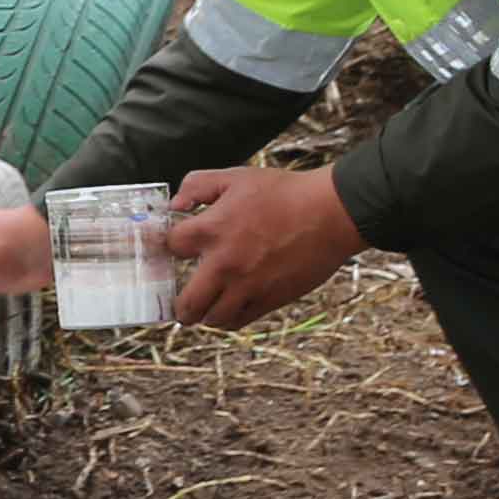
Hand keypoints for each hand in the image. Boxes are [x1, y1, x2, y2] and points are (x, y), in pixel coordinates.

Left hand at [163, 165, 360, 328]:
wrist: (331, 214)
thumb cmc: (284, 193)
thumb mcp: (236, 177)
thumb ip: (198, 185)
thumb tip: (176, 204)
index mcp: (212, 230)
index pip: (170, 248)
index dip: (167, 249)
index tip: (170, 252)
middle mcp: (225, 263)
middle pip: (186, 303)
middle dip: (178, 305)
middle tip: (179, 302)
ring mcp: (248, 285)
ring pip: (212, 318)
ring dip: (204, 314)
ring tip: (205, 307)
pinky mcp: (270, 299)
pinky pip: (239, 321)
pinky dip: (228, 319)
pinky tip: (227, 309)